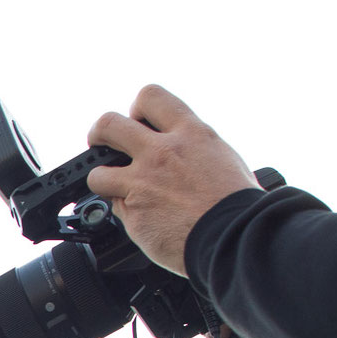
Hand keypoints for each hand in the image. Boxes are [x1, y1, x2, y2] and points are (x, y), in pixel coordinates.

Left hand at [84, 85, 261, 275]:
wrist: (235, 240)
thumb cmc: (239, 205)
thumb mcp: (223, 157)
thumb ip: (193, 149)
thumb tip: (182, 150)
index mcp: (190, 134)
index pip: (150, 97)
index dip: (137, 108)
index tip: (137, 121)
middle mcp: (161, 154)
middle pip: (109, 124)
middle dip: (99, 133)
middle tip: (101, 146)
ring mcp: (142, 184)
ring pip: (98, 173)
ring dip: (103, 180)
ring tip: (116, 188)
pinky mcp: (133, 214)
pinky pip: (114, 209)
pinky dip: (124, 212)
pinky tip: (143, 219)